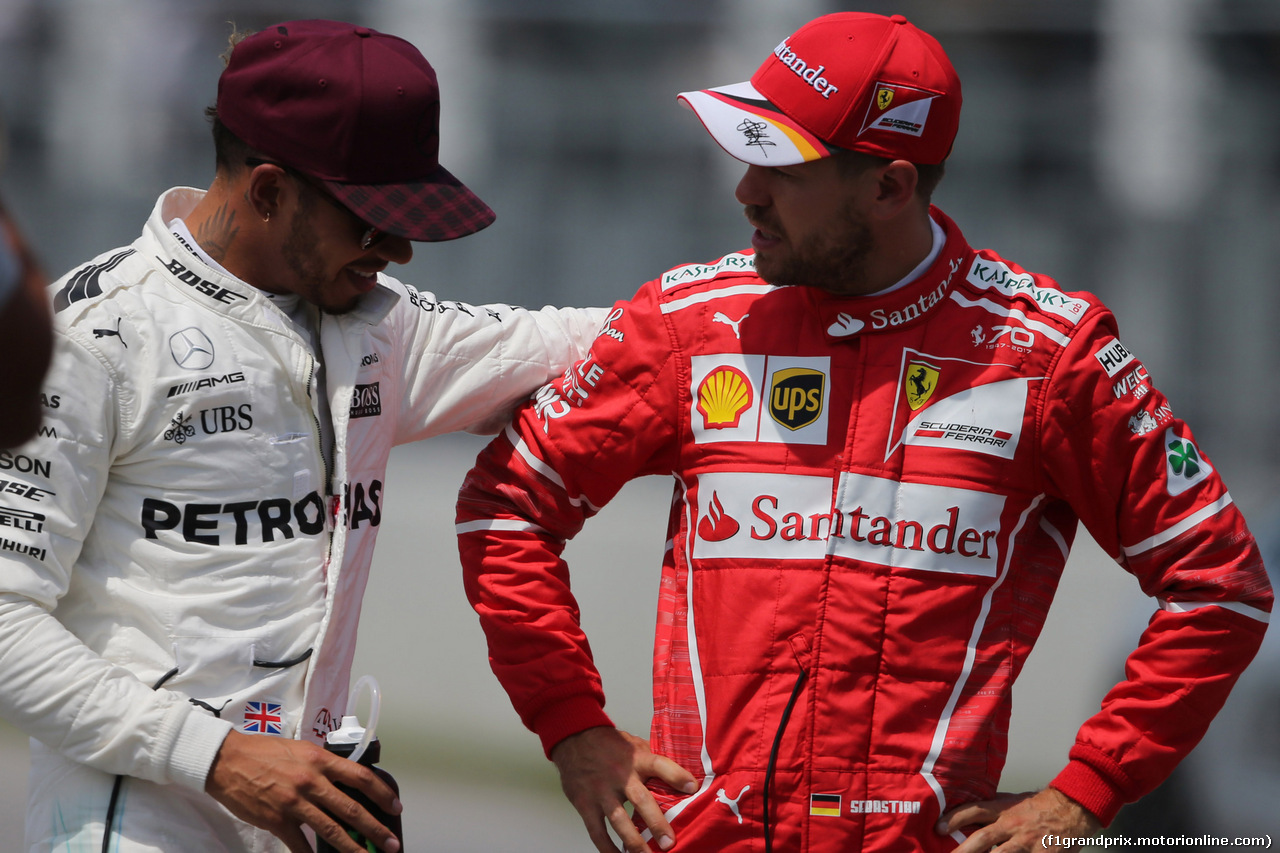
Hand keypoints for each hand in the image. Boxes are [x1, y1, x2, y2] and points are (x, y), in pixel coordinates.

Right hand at [205, 729, 402, 852]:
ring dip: (352, 847)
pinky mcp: (277, 821)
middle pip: (351, 808)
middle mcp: (311, 781)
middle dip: (375, 828)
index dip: (382, 794)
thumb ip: (322, 766)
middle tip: (392, 842)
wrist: (227, 761)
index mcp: (320, 761)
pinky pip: (300, 845)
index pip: (361, 777)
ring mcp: (294, 803)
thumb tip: (344, 781)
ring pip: (331, 830)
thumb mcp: (301, 750)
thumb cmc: (264, 753)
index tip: (395, 807)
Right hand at [551, 726, 697, 852]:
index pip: (659, 765)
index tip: (693, 788)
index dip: (677, 775)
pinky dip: (607, 848)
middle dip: (656, 823)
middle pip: (641, 800)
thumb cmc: (608, 743)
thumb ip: (651, 761)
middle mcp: (620, 776)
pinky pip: (597, 831)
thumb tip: (676, 776)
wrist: (574, 738)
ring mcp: (601, 792)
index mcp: (635, 759)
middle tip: (669, 843)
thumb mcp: (633, 744)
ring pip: (619, 821)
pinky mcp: (585, 804)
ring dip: (634, 842)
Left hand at [938, 788, 1101, 851]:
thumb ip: (996, 810)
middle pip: (982, 838)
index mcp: (1004, 810)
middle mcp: (1012, 825)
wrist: (1075, 806)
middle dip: (963, 850)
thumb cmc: (1043, 805)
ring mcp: (1027, 842)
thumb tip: (974, 816)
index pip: (974, 810)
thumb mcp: (1015, 801)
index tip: (939, 827)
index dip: (955, 818)